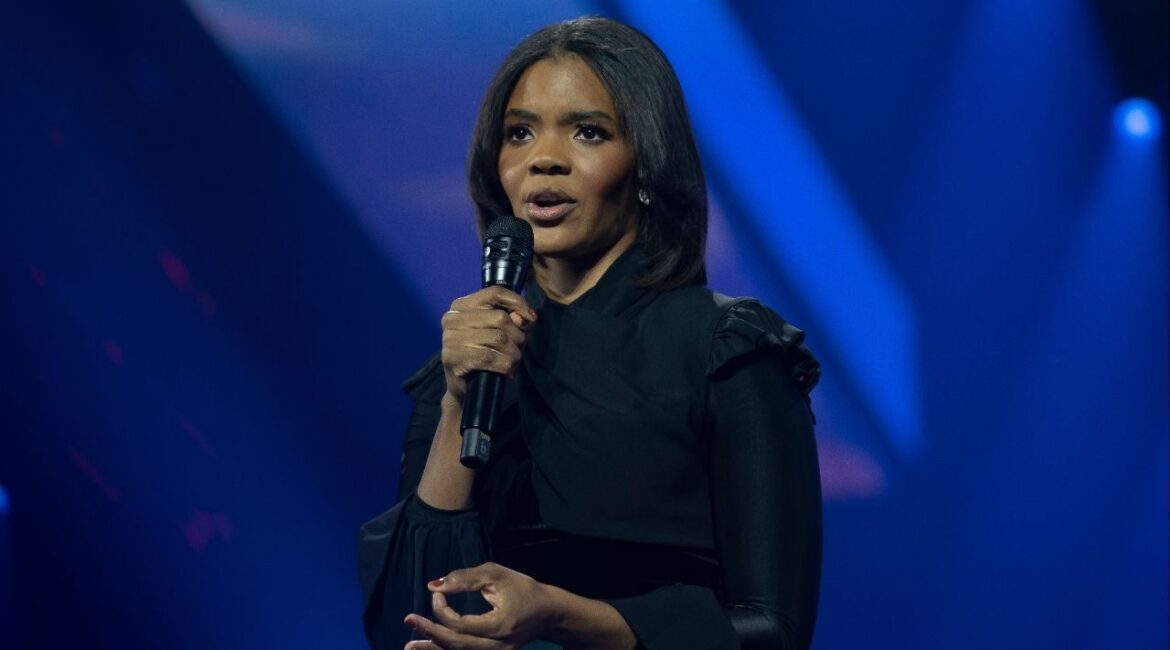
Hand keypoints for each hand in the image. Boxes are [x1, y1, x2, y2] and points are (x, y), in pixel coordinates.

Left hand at [403, 562, 555, 649]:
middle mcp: (497, 647)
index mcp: (499, 625)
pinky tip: (429, 648)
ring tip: (409, 647)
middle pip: (455, 645)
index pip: (460, 624)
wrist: (548, 614)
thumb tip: (433, 585)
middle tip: (408, 620)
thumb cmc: (523, 590)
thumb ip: (465, 578)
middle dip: (429, 632)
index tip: (438, 592)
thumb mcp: (496, 575)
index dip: (442, 609)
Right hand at [440, 287, 536, 403]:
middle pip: (500, 318)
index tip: (531, 318)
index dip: (517, 302)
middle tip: (517, 350)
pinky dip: (505, 365)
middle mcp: (452, 318)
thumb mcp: (501, 332)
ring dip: (513, 353)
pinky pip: (490, 357)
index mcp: (461, 306)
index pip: (494, 293)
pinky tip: (506, 371)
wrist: (465, 388)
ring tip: (512, 362)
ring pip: (498, 338)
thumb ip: (513, 320)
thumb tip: (526, 317)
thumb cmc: (484, 354)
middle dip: (517, 336)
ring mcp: (450, 338)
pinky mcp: (453, 358)